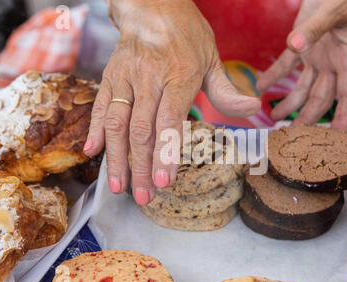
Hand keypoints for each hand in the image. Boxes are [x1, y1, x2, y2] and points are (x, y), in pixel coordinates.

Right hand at [84, 0, 259, 203]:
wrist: (153, 6)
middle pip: (142, 130)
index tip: (163, 182)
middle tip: (143, 197)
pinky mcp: (109, 76)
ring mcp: (126, 78)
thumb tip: (254, 109)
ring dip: (116, 158)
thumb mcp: (212, 58)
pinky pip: (99, 106)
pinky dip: (94, 130)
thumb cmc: (187, 36)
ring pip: (116, 123)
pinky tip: (92, 153)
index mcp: (179, 76)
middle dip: (142, 168)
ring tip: (118, 186)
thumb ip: (227, 91)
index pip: (169, 120)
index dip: (165, 153)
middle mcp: (150, 78)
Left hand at [257, 0, 346, 130]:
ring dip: (290, 104)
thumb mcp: (335, 10)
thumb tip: (295, 45)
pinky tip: (261, 87)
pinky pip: (286, 66)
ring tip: (274, 119)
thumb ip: (315, 28)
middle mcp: (334, 64)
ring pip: (304, 89)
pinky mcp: (302, 47)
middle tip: (294, 136)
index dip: (345, 117)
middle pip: (321, 98)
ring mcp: (318, 57)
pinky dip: (273, 76)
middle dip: (309, 118)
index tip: (338, 135)